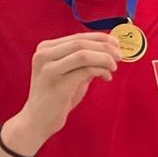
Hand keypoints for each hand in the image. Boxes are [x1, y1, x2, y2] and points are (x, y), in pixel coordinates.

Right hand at [4, 32, 120, 154]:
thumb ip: (83, 60)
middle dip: (105, 48)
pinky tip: (106, 77)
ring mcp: (49, 69)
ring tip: (113, 67)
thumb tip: (108, 50)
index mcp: (45, 48)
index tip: (116, 43)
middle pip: (81, 43)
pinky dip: (101, 71)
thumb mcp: (69, 72)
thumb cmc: (56, 96)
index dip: (100, 38)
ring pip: (84, 55)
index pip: (77, 36)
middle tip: (119, 56)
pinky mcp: (58, 84)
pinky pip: (86, 70)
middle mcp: (44, 55)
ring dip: (104, 59)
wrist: (38, 120)